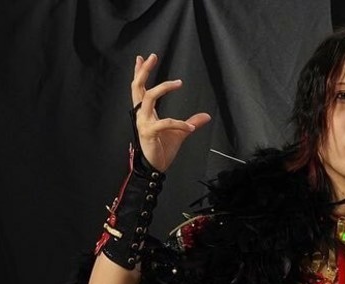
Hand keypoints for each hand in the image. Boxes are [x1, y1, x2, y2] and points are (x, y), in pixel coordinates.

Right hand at [132, 53, 210, 171]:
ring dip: (164, 87)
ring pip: (149, 97)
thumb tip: (206, 116)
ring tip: (179, 82)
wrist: (156, 167)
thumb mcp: (180, 132)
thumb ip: (191, 122)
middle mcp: (141, 114)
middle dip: (144, 70)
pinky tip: (190, 128)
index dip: (140, 73)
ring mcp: (143, 123)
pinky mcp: (149, 133)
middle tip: (152, 56)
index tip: (141, 58)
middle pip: (138, 86)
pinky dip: (179, 124)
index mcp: (145, 112)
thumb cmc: (162, 148)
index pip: (139, 88)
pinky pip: (165, 123)